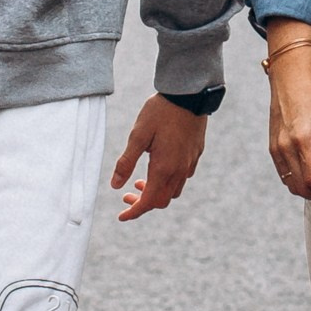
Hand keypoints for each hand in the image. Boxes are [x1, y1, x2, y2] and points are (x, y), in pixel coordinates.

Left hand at [111, 95, 207, 220]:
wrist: (189, 94)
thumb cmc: (160, 112)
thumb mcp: (138, 135)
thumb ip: (126, 162)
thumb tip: (115, 185)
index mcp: (163, 168)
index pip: (148, 202)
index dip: (133, 212)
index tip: (121, 216)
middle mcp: (179, 170)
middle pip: (161, 201)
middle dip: (143, 203)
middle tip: (127, 195)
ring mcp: (189, 163)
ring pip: (173, 191)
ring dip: (156, 192)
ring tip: (141, 180)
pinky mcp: (195, 154)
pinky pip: (183, 178)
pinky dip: (168, 181)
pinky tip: (160, 167)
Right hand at [265, 21, 310, 209]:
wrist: (290, 78)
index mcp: (303, 140)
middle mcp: (286, 147)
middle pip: (302, 187)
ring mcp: (277, 148)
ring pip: (291, 184)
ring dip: (309, 192)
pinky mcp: (272, 147)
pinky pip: (284, 175)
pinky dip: (297, 182)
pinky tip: (310, 178)